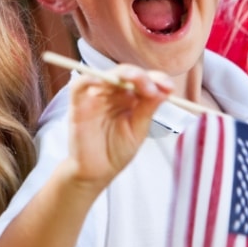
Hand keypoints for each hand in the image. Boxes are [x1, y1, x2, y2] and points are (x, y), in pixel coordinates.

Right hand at [64, 64, 171, 190]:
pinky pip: (79, 86)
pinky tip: (100, 81)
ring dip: (122, 74)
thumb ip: (147, 110)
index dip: (157, 79)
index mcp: (130, 98)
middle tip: (153, 88)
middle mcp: (112, 93)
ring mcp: (95, 97)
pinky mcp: (78, 105)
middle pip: (125, 73)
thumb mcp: (137, 131)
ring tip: (136, 80)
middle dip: (141, 76)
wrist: (96, 173)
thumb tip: (164, 90)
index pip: (144, 80)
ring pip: (105, 75)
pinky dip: (88, 80)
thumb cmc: (116, 151)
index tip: (169, 88)